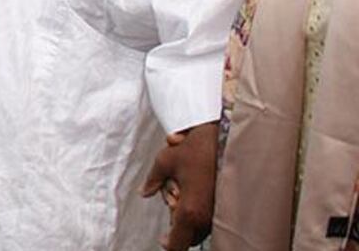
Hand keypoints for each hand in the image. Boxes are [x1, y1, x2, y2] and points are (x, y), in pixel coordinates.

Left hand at [141, 121, 218, 250]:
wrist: (231, 136)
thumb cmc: (200, 148)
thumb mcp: (166, 160)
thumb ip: (153, 179)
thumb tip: (145, 191)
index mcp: (190, 211)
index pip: (177, 243)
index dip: (169, 243)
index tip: (163, 239)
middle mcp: (207, 217)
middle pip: (188, 235)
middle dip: (177, 220)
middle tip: (173, 193)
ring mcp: (220, 212)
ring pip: (200, 225)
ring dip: (189, 213)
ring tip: (183, 184)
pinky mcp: (228, 204)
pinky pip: (211, 216)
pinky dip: (201, 206)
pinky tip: (195, 184)